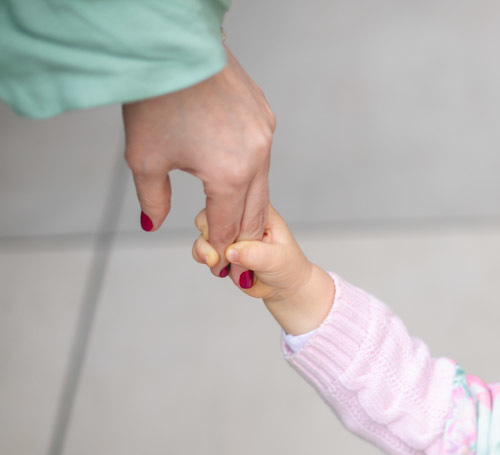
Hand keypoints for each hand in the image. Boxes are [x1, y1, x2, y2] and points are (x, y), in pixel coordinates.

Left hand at [124, 46, 274, 284]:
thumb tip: (153, 225)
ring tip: (237, 223)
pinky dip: (250, 171)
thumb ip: (153, 199)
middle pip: (253, 210)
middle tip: (237, 261)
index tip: (221, 272)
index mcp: (230, 176)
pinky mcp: (265, 115)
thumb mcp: (145, 158)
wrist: (174, 47)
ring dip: (248, 204)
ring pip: (261, 182)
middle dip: (242, 236)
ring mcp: (265, 135)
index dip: (221, 250)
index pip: (227, 225)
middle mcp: (257, 158)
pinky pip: (261, 154)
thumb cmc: (155, 100)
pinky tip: (237, 177)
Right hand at [192, 205, 308, 300]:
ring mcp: (229, 235)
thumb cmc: (287, 267)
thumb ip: (255, 254)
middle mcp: (240, 220)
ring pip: (203, 233)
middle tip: (223, 257)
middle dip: (212, 238)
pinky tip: (220, 268)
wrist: (283, 287)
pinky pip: (201, 250)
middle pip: (211, 216)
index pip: (233, 206)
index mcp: (258, 212)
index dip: (226, 223)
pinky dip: (205, 259)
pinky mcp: (220, 250)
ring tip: (223, 266)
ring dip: (207, 252)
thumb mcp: (277, 259)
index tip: (231, 244)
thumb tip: (230, 251)